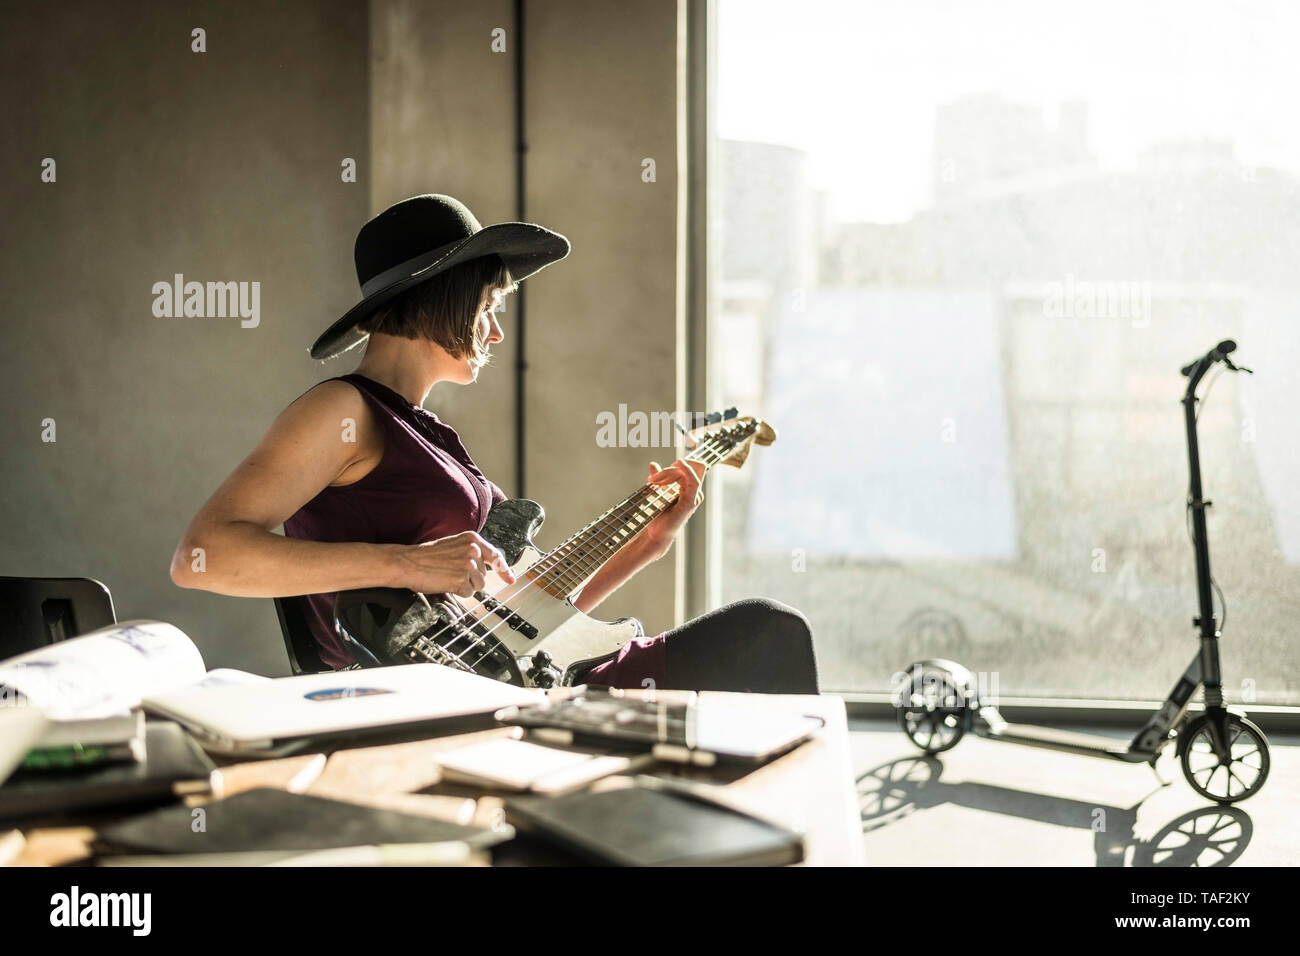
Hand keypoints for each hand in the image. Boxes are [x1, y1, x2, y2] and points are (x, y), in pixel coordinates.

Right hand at [392, 531, 514, 596]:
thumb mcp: (453, 545)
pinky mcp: (461, 580)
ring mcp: (468, 565)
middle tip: (452, 573)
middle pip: (484, 575)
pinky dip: (457, 592)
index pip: (495, 555)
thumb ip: (471, 551)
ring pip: (478, 586)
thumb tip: (485, 565)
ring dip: (465, 586)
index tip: (510, 579)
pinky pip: (467, 593)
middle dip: (471, 578)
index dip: (504, 570)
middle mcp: (473, 550)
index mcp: (472, 539)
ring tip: (448, 577)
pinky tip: (446, 584)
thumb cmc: (426, 556)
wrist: (407, 562)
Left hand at [641, 457, 706, 555]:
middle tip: (653, 478)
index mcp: (689, 491)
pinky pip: (693, 482)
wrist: (656, 534)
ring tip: (653, 481)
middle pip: (687, 470)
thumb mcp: (657, 491)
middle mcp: (695, 494)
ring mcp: (694, 498)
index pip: (690, 469)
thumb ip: (658, 476)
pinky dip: (684, 473)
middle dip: (670, 469)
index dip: (679, 465)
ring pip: (686, 474)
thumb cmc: (658, 515)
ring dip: (670, 473)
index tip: (661, 471)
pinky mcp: (690, 503)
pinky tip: (673, 471)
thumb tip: (653, 464)